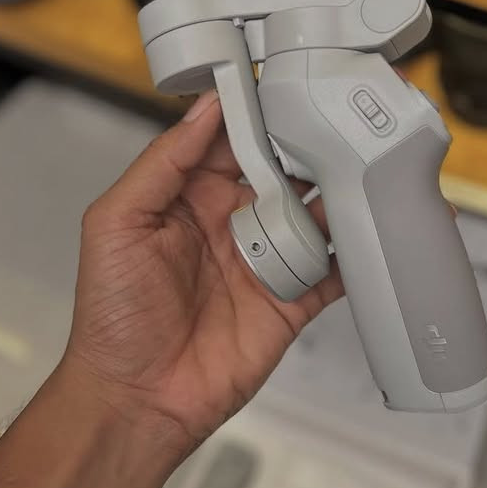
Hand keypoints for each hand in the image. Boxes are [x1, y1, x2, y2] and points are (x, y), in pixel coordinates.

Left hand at [61, 91, 342, 454]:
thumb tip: (203, 109)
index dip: (256, 115)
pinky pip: (332, 270)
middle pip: (281, 172)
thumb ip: (162, 163)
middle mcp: (231, 224)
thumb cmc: (111, 317)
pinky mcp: (291, 302)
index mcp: (188, 199)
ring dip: (337, 194)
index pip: (230, 142)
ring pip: (314, 216)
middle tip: (337, 124)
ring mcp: (264, 262)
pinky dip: (356, 253)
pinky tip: (375, 229)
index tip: (284, 87)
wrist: (136, 400)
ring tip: (364, 167)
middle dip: (307, 148)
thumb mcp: (116, 224)